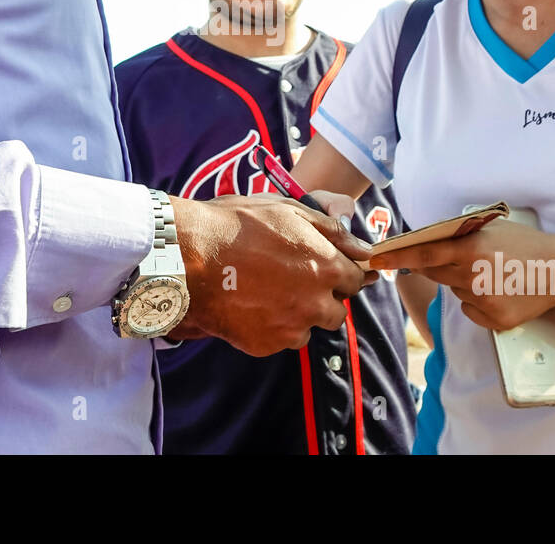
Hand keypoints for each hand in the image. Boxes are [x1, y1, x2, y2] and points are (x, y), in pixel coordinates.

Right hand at [168, 192, 375, 356]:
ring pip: (309, 327)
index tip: (329, 267)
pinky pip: (281, 339)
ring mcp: (292, 327)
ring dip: (299, 314)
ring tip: (269, 292)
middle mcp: (317, 302)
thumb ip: (333, 231)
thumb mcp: (289, 211)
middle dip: (323, 296)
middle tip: (293, 279)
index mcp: (328, 267)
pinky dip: (273, 326)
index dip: (343, 271)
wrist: (189, 258)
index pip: (356, 280)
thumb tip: (364, 249)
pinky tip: (251, 305)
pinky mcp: (267, 344)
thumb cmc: (238, 225)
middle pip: (336, 309)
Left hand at [369, 219, 554, 330]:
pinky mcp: (494, 320)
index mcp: (471, 248)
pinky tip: (502, 291)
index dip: (397, 256)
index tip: (375, 259)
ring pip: (456, 292)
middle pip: (436, 274)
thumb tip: (426, 243)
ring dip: (465, 283)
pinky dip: (480, 302)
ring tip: (495, 273)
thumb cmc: (526, 245)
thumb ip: (459, 237)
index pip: (424, 252)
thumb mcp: (491, 231)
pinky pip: (471, 311)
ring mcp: (484, 300)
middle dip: (439, 267)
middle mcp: (473, 275)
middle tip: (460, 259)